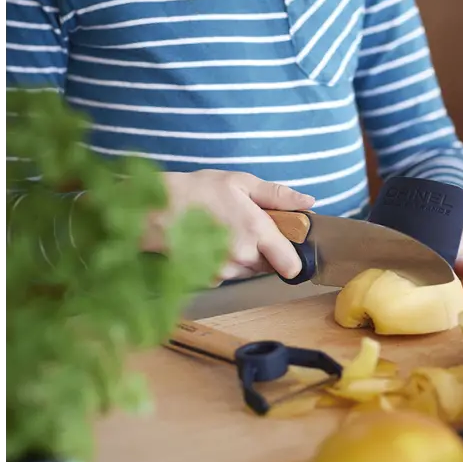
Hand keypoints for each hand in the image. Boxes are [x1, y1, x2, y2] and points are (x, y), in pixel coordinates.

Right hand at [142, 170, 314, 282]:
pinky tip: (209, 244)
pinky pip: (227, 274)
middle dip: (263, 250)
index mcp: (257, 232)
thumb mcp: (240, 182)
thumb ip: (277, 195)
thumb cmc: (196, 191)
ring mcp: (224, 271)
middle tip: (245, 226)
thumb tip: (309, 202)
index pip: (291, 264)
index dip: (292, 256)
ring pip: (247, 270)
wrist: (153, 210)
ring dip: (243, 257)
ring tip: (224, 231)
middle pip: (268, 265)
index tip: (286, 244)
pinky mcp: (207, 279)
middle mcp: (243, 256)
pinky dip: (223, 263)